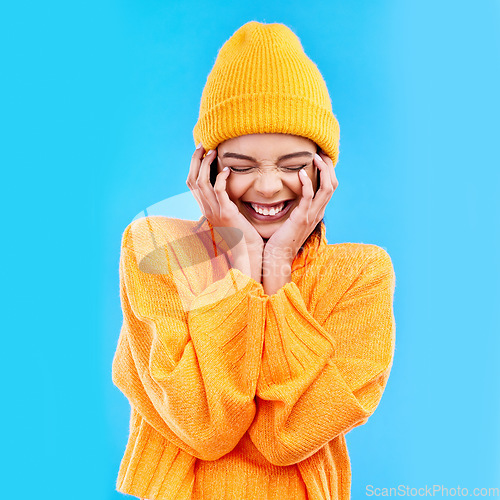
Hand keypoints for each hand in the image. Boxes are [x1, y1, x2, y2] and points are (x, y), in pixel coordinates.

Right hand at [186, 144, 263, 281]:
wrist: (248, 250)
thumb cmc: (243, 232)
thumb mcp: (229, 214)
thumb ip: (224, 202)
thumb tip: (225, 188)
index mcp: (205, 208)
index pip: (192, 184)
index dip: (193, 166)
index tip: (200, 151)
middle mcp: (206, 209)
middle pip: (193, 181)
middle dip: (195, 161)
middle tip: (202, 145)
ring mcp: (215, 212)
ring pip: (202, 184)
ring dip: (206, 165)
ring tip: (213, 152)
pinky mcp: (226, 214)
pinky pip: (219, 192)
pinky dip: (221, 179)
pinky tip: (227, 170)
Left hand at [263, 151, 338, 262]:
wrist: (276, 257)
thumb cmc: (279, 239)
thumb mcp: (290, 220)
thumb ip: (293, 208)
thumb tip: (287, 194)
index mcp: (316, 212)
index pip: (329, 187)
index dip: (328, 171)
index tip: (320, 157)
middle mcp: (318, 212)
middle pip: (333, 184)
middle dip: (329, 166)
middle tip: (321, 152)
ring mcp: (311, 215)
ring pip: (327, 188)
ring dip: (323, 170)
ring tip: (315, 157)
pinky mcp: (301, 218)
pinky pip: (309, 197)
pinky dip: (308, 183)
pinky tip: (301, 173)